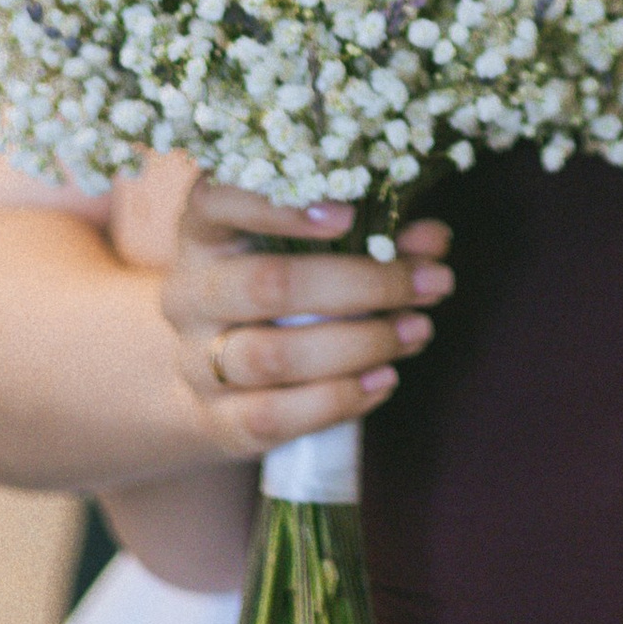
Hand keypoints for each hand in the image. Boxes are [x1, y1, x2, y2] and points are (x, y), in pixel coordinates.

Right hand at [162, 178, 452, 462]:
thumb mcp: (313, 250)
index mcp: (205, 233)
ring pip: (273, 356)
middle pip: (267, 286)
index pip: (218, 202)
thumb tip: (432, 241)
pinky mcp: (216, 421)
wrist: (211, 373)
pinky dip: (339, 400)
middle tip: (429, 281)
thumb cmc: (278, 290)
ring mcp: (195, 362)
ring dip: (359, 344)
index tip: (348, 213)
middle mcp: (190, 294)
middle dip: (361, 285)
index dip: (279, 207)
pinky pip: (274, 416)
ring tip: (417, 329)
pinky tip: (385, 379)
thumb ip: (372, 237)